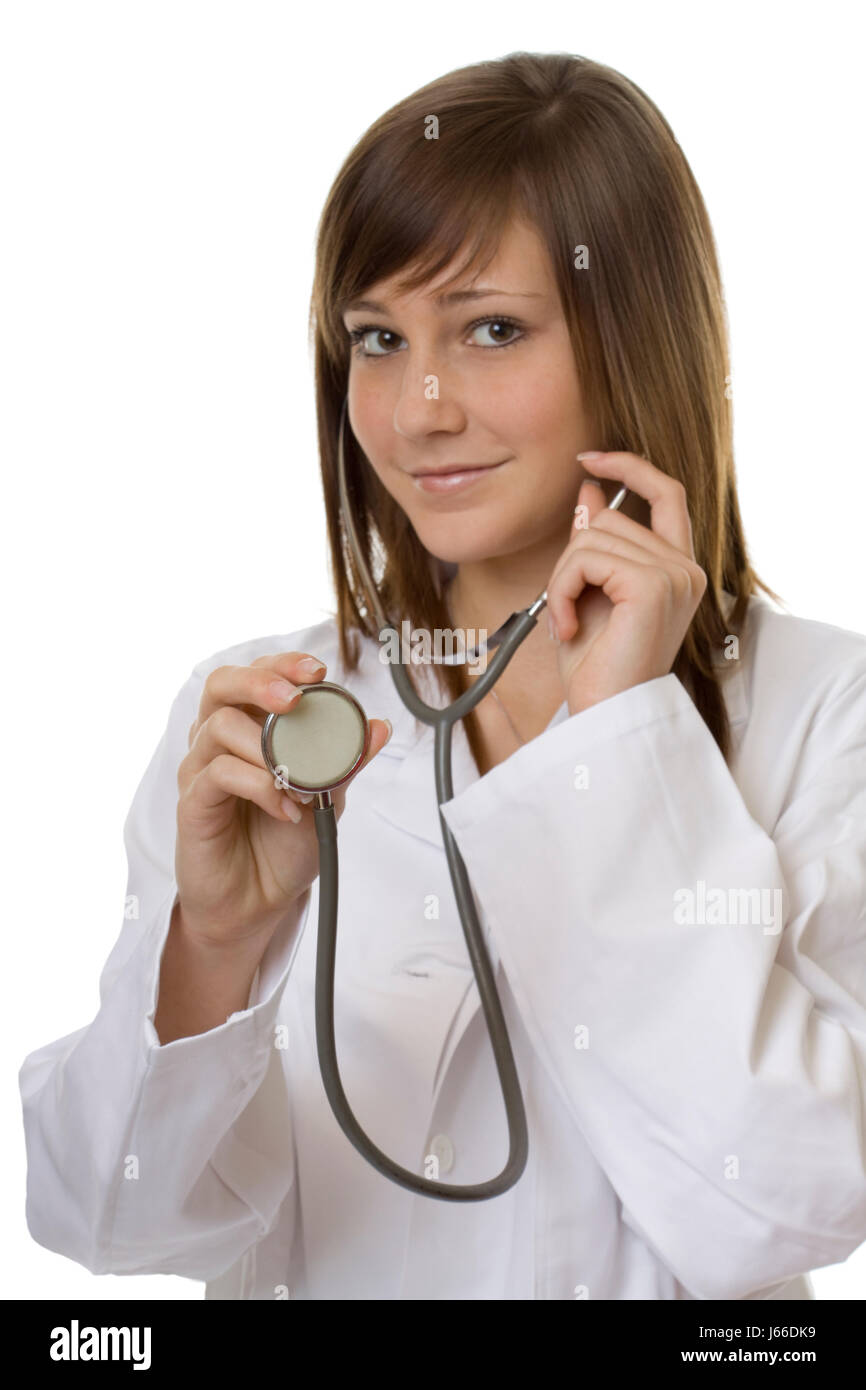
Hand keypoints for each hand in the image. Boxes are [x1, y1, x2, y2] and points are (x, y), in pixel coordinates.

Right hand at [176, 652, 391, 946]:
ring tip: (300, 782)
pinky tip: (286, 808)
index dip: (282, 664)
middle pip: (221, 684)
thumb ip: (346, 762)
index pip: (256, 675)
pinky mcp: (192, 803)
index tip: (317, 670)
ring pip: (220, 727)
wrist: (260, 902)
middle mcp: (217, 740)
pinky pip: (219, 774)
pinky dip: (259, 786)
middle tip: (293, 699)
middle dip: (260, 681)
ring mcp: (200, 769)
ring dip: (268, 748)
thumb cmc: (286, 843)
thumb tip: (379, 727)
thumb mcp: (328, 800)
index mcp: (249, 728)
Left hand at [546, 452, 707, 714]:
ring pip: (593, 537)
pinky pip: (587, 559)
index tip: (588, 460)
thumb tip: (589, 492)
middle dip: (570, 558)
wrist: (603, 716)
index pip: (666, 493)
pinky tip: (565, 627)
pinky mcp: (654, 586)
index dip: (629, 467)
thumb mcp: (586, 594)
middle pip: (610, 519)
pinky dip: (561, 590)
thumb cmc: (596, 669)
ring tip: (565, 622)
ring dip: (562, 579)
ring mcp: (675, 577)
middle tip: (562, 606)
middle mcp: (686, 570)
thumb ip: (593, 544)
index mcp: (678, 570)